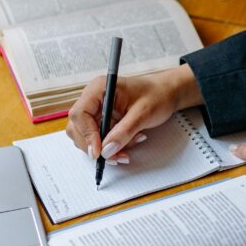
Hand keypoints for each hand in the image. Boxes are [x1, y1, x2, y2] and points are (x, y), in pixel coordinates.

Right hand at [66, 65, 203, 160]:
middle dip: (96, 146)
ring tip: (128, 148)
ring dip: (106, 148)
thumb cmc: (156, 96)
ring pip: (87, 137)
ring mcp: (97, 110)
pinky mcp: (103, 121)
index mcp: (99, 89)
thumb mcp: (143, 114)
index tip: (99, 151)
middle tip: (116, 157)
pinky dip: (112, 146)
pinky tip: (130, 141)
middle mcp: (93, 99)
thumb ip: (123, 132)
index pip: (80, 114)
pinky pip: (100, 139)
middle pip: (78, 128)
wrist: (166, 94)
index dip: (86, 135)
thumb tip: (106, 150)